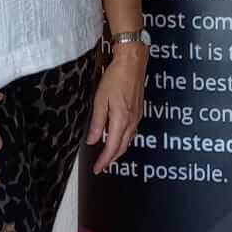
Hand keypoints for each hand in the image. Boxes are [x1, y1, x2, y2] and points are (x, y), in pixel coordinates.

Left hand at [89, 46, 146, 172]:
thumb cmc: (116, 77)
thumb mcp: (100, 100)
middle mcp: (131, 121)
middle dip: (111, 159)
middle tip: (101, 166)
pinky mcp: (139, 111)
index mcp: (121, 120)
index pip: (112, 147)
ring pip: (128, 140)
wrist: (133, 63)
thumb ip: (98, 122)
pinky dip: (123, 139)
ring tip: (107, 155)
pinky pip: (131, 131)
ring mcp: (137, 116)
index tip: (97, 169)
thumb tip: (92, 140)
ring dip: (118, 150)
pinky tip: (117, 137)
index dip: (104, 160)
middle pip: (122, 147)